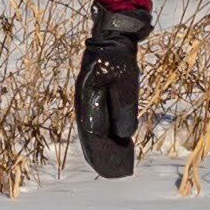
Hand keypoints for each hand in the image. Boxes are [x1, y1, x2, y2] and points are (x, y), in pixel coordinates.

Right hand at [75, 5, 147, 179]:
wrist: (110, 36)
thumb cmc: (118, 58)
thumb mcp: (126, 81)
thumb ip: (125, 108)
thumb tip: (125, 135)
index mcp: (89, 101)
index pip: (95, 136)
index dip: (107, 154)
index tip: (121, 166)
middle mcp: (83, 104)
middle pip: (90, 139)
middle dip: (103, 158)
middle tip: (118, 173)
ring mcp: (86, 102)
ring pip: (90, 133)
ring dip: (100, 151)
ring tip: (113, 166)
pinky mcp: (92, 99)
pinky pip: (93, 125)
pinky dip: (101, 139)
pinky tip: (111, 145)